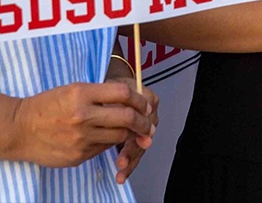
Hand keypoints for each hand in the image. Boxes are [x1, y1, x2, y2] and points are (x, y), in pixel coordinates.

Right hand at [7, 81, 155, 169]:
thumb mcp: (71, 90)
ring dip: (129, 134)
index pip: (123, 93)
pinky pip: (103, 149)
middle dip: (143, 121)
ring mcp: (81, 138)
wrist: (19, 129)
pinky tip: (106, 138)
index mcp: (81, 93)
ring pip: (119, 136)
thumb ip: (100, 95)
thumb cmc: (46, 105)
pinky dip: (109, 143)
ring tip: (132, 131)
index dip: (139, 98)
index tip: (144, 103)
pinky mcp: (78, 156)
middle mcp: (83, 116)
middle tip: (148, 123)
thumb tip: (130, 101)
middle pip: (127, 117)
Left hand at [105, 68, 159, 183]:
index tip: (124, 137)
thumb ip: (121, 97)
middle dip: (132, 149)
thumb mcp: (115, 84)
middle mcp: (150, 115)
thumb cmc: (112, 86)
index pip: (145, 115)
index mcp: (148, 99)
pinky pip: (135, 151)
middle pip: (144, 135)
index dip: (136, 127)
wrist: (112, 88)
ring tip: (121, 171)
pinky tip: (121, 176)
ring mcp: (144, 128)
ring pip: (140, 147)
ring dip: (131, 160)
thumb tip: (123, 111)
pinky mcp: (136, 138)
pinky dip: (129, 164)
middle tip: (121, 161)